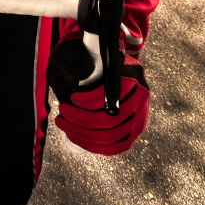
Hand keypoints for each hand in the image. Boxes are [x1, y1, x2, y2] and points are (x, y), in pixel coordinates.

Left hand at [47, 36, 149, 155]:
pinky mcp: (133, 135)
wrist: (124, 77)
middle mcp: (143, 101)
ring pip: (109, 136)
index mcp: (135, 78)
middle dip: (80, 119)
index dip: (91, 100)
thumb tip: (76, 68)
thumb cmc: (106, 65)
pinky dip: (91, 145)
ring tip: (63, 123)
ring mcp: (140, 121)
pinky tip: (75, 137)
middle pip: (110, 120)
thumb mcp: (104, 56)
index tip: (72, 97)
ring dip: (81, 132)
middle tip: (62, 112)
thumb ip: (94, 59)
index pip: (114, 95)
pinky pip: (113, 148)